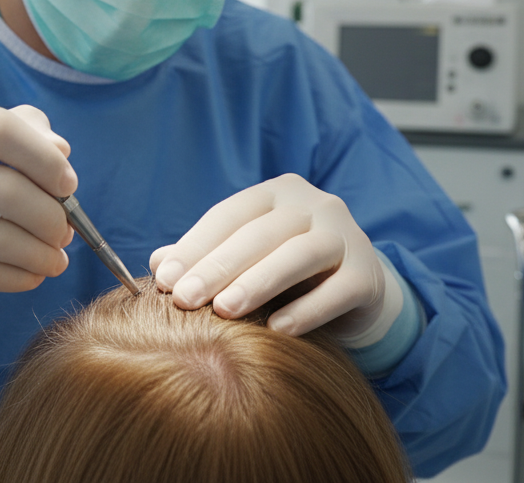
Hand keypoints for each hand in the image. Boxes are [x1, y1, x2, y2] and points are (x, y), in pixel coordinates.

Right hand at [0, 104, 75, 312]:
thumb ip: (18, 132)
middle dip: (51, 217)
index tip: (67, 184)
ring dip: (40, 254)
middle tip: (65, 232)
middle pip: (7, 191)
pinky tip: (31, 275)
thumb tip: (60, 150)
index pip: (1, 131)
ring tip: (55, 258)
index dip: (46, 159)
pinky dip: (16, 277)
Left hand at [149, 173, 385, 339]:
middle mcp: (314, 204)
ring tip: (225, 312)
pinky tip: (279, 331)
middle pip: (259, 233)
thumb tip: (156, 263)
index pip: (228, 214)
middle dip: (217, 267)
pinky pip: (338, 290)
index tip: (164, 281)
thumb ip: (205, 258)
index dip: (194, 247)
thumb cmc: (286, 274)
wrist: (354, 292)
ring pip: (299, 254)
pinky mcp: (367, 273)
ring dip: (258, 283)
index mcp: (276, 193)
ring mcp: (346, 235)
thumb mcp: (245, 261)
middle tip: (184, 300)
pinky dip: (308, 309)